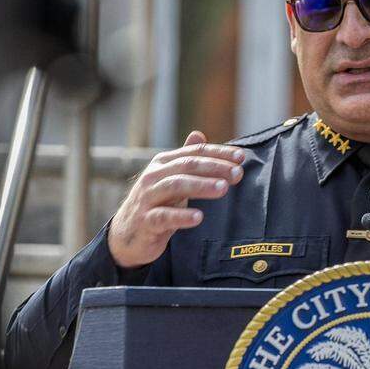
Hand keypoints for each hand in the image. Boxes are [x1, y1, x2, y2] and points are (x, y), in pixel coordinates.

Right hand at [108, 131, 243, 267]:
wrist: (128, 234)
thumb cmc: (156, 204)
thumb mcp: (170, 179)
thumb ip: (185, 158)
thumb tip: (199, 134)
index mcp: (163, 163)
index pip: (194, 153)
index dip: (218, 153)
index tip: (241, 157)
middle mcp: (154, 176)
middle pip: (187, 166)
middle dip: (214, 168)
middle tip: (237, 173)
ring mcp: (147, 198)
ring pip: (175, 186)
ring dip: (201, 186)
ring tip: (223, 189)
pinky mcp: (146, 221)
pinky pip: (163, 217)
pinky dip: (181, 216)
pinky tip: (199, 217)